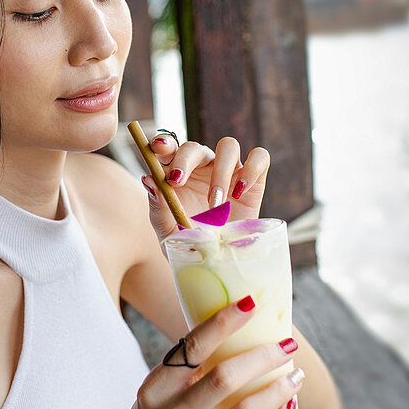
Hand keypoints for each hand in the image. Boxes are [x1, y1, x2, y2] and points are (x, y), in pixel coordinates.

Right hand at [113, 298, 303, 408]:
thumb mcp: (156, 391)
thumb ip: (185, 367)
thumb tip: (235, 326)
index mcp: (154, 390)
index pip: (191, 349)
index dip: (222, 323)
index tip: (250, 303)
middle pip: (224, 378)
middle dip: (263, 356)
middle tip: (287, 344)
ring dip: (278, 389)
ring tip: (295, 374)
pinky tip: (290, 407)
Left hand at [140, 133, 270, 241]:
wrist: (219, 265)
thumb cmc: (190, 244)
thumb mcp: (168, 232)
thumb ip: (158, 208)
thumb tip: (148, 180)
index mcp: (177, 174)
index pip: (169, 148)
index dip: (163, 143)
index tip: (156, 148)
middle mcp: (202, 167)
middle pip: (195, 147)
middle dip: (184, 159)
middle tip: (177, 181)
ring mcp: (230, 170)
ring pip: (229, 146)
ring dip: (219, 171)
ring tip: (214, 204)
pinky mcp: (255, 180)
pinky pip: (260, 158)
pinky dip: (252, 170)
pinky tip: (239, 194)